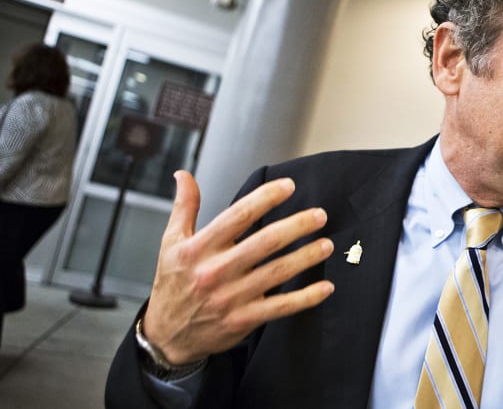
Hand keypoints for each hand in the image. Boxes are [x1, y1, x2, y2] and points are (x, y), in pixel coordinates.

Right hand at [141, 170, 334, 364]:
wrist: (168, 336)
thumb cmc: (173, 284)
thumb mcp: (171, 243)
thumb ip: (184, 207)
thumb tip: (183, 174)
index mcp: (198, 248)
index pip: (237, 216)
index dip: (265, 198)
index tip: (289, 186)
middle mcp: (215, 271)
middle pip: (264, 242)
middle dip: (296, 226)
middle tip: (320, 215)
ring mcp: (231, 297)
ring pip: (277, 273)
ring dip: (306, 257)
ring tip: (327, 244)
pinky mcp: (244, 319)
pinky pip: (281, 307)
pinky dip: (306, 298)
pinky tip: (326, 287)